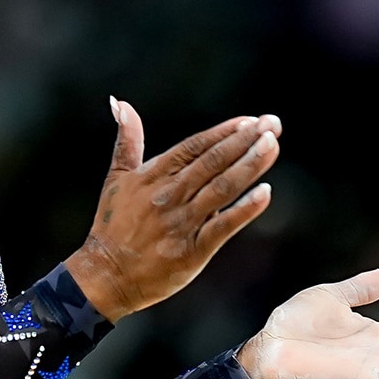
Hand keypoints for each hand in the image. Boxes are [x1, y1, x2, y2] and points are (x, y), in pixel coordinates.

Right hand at [65, 98, 281, 319]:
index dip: (224, 132)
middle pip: (213, 161)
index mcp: (153, 175)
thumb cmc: (112, 226)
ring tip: (272, 146)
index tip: (250, 120)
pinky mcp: (192, 250)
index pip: (195, 146)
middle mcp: (169, 195)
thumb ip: (127, 140)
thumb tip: (122, 104)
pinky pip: (223, 226)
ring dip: (250, 165)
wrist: (105, 275)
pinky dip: (245, 209)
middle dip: (245, 140)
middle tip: (272, 124)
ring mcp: (182, 222)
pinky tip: (265, 193)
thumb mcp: (117, 178)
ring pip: (222, 188)